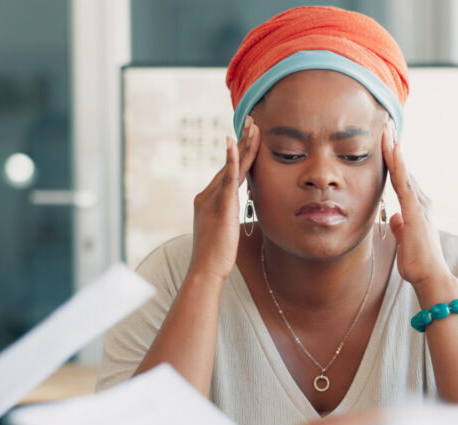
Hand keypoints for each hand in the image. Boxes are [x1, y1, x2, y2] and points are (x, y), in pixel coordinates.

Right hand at [188, 117, 260, 281]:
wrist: (205, 271)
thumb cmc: (216, 257)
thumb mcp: (224, 232)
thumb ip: (229, 218)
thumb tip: (236, 216)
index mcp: (208, 200)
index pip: (227, 173)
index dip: (238, 155)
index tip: (247, 137)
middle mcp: (207, 195)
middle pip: (229, 164)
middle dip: (241, 142)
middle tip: (251, 121)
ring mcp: (212, 199)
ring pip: (231, 166)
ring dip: (243, 145)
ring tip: (253, 126)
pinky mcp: (220, 205)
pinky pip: (227, 178)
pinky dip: (231, 159)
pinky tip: (234, 142)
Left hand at [382, 120, 452, 287]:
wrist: (430, 277)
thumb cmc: (418, 263)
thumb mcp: (404, 240)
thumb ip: (400, 227)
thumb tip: (393, 219)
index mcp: (417, 208)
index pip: (402, 178)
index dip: (394, 159)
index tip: (386, 141)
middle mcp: (422, 202)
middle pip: (403, 169)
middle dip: (394, 147)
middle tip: (386, 124)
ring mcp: (419, 205)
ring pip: (403, 171)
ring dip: (394, 149)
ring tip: (386, 129)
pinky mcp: (415, 210)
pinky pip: (404, 182)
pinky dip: (398, 164)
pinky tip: (393, 149)